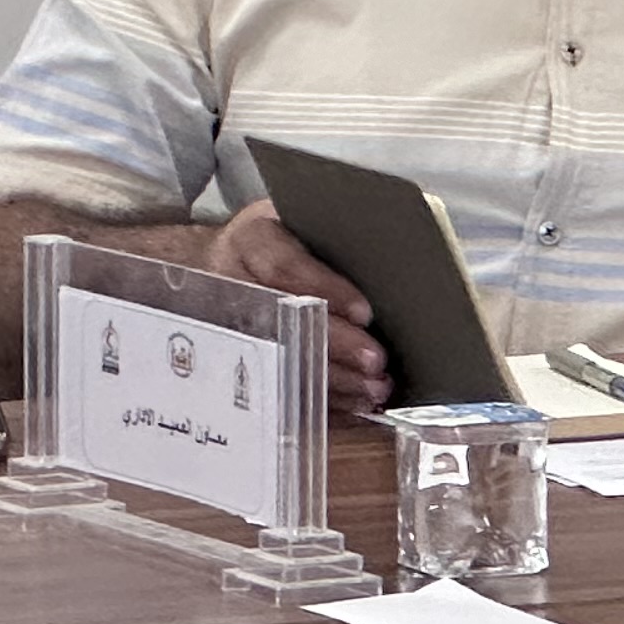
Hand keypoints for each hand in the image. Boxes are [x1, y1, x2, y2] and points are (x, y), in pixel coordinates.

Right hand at [202, 199, 390, 413]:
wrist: (227, 263)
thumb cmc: (282, 240)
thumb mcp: (299, 219)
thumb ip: (333, 233)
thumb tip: (395, 257)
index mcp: (251, 240)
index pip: (283, 265)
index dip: (324, 289)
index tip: (365, 312)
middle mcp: (233, 283)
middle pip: (283, 319)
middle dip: (333, 343)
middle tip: (375, 361)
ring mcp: (233, 326)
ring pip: (282, 359)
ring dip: (332, 379)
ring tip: (374, 388)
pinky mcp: (244, 359)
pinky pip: (281, 388)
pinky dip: (321, 402)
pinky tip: (354, 404)